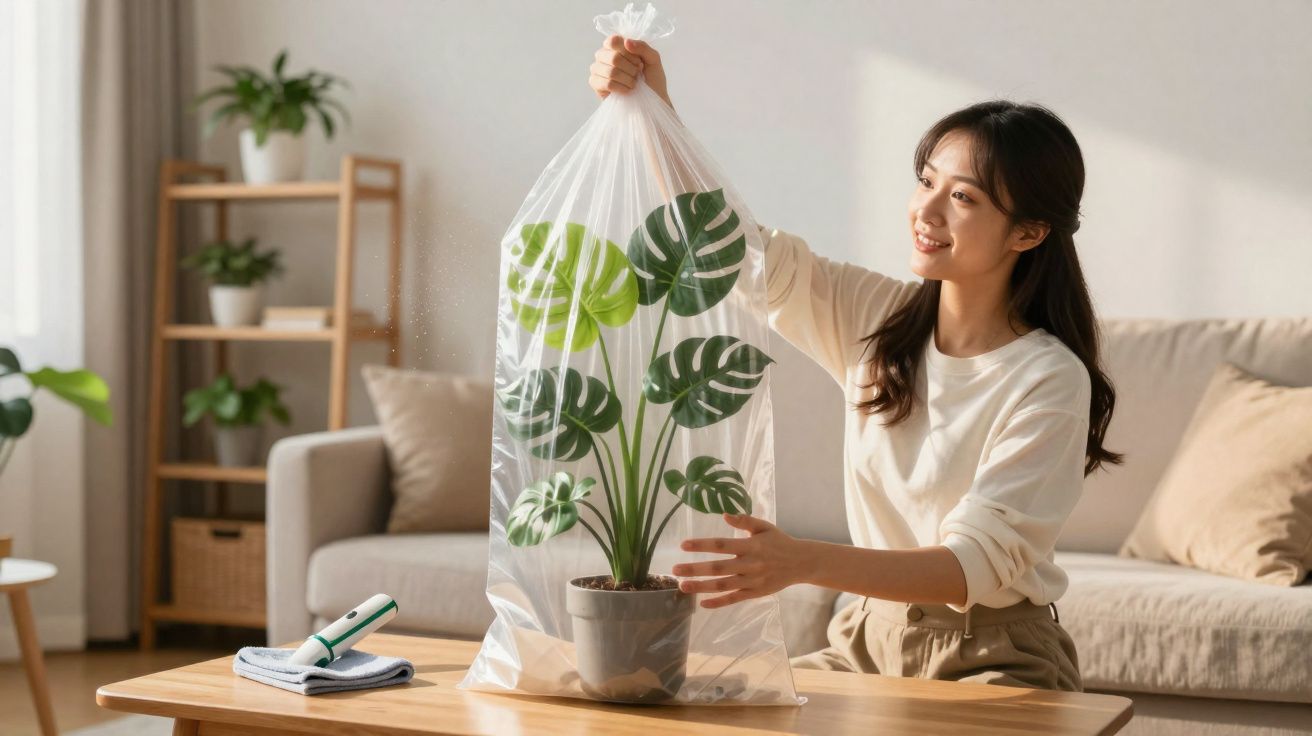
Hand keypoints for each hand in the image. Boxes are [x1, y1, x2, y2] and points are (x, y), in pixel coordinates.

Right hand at [588, 34, 672, 108]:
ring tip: (633, 83)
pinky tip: (627, 90)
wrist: (653, 100)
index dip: (628, 53)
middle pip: (613, 58)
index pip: (613, 41)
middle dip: (631, 69)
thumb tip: (626, 42)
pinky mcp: (596, 84)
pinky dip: (621, 88)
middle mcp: (604, 55)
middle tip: (637, 74)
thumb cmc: (652, 78)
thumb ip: (643, 47)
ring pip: (611, 72)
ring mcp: (598, 69)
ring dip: (628, 79)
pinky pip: (607, 84)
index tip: (638, 61)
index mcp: (616, 45)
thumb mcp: (653, 59)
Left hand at [672, 513, 808, 607]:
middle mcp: (750, 565)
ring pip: (723, 586)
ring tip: (683, 586)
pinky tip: (702, 603)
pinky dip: (718, 603)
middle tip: (675, 570)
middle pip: (718, 568)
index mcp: (750, 546)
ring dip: (702, 587)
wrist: (801, 563)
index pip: (721, 545)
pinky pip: (734, 599)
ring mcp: (752, 581)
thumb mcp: (764, 527)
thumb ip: (744, 520)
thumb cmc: (779, 542)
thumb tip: (724, 514)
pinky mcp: (755, 593)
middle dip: (695, 569)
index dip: (702, 545)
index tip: (683, 545)